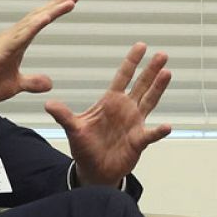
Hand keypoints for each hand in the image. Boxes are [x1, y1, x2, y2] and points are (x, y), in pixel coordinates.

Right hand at [0, 0, 78, 120]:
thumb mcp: (15, 85)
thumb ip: (32, 82)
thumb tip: (49, 82)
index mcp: (17, 43)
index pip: (39, 22)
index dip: (54, 11)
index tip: (71, 1)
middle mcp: (12, 37)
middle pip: (38, 16)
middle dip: (57, 4)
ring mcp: (5, 42)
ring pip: (32, 22)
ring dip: (51, 11)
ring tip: (69, 0)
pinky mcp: (0, 51)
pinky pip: (20, 36)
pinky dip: (34, 26)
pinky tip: (46, 18)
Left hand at [45, 43, 172, 187]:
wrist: (95, 170)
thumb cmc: (86, 147)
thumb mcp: (73, 129)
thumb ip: (64, 115)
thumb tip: (48, 104)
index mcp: (110, 102)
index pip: (123, 77)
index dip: (132, 62)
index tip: (141, 46)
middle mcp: (126, 109)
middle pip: (141, 85)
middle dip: (151, 70)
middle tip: (162, 55)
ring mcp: (135, 123)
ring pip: (149, 102)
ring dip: (158, 88)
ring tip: (167, 73)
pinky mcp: (138, 140)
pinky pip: (150, 134)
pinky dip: (158, 131)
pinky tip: (167, 126)